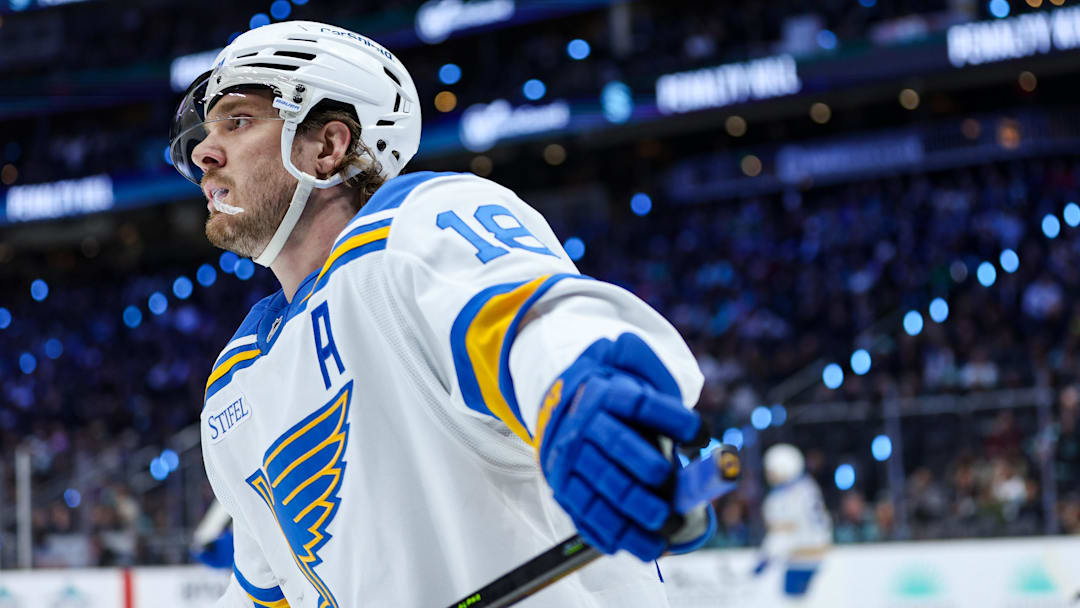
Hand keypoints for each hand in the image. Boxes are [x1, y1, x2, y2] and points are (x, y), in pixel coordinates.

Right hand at [537, 333, 707, 560]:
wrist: (559, 408)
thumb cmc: (614, 399)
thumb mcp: (627, 370)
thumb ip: (648, 365)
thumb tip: (678, 398)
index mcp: (607, 394)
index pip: (641, 403)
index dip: (674, 418)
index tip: (703, 434)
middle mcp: (584, 426)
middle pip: (618, 446)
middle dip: (648, 468)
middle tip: (672, 484)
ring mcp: (571, 462)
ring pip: (602, 489)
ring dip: (636, 512)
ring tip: (668, 525)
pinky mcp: (565, 491)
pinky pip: (589, 518)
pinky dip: (617, 536)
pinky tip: (647, 546)